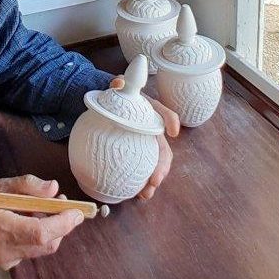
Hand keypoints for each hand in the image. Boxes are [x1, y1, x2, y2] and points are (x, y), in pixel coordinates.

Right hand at [0, 175, 83, 270]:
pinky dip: (36, 236)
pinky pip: (29, 251)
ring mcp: (5, 260)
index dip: (64, 223)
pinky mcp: (5, 265)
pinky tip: (26, 220)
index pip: (42, 232)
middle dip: (62, 225)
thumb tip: (53, 188)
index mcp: (1, 227)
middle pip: (46, 244)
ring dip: (50, 230)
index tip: (77, 211)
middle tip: (62, 202)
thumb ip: (25, 186)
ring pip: (40, 249)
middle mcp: (5, 249)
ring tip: (44, 208)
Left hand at [110, 76, 179, 199]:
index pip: (164, 113)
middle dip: (162, 167)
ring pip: (154, 164)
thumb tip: (118, 83)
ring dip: (153, 180)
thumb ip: (117, 83)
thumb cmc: (114, 95)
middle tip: (155, 181)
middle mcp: (151, 130)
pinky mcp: (135, 154)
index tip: (173, 132)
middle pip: (163, 149)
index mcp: (150, 111)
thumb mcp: (115, 86)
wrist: (105, 105)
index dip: (170, 120)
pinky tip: (133, 194)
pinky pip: (140, 169)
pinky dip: (139, 182)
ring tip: (145, 195)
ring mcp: (144, 144)